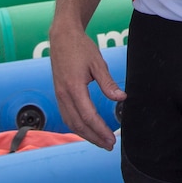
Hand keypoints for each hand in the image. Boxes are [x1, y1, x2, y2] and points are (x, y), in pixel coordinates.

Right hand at [49, 24, 124, 149]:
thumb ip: (108, 83)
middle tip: (109, 145)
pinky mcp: (59, 94)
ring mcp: (59, 95)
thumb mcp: (98, 63)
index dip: (100, 130)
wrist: (62, 37)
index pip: (88, 116)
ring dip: (85, 135)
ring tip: (100, 141)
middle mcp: (64, 94)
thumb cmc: (80, 47)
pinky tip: (87, 130)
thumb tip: (121, 98)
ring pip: (71, 123)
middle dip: (94, 138)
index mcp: (74, 87)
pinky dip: (77, 127)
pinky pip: (67, 116)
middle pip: (78, 124)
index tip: (112, 139)